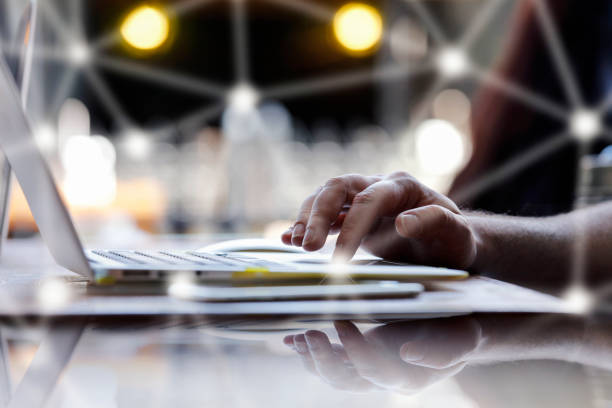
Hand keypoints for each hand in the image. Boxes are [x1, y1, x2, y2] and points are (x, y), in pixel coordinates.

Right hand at [281, 172, 478, 267]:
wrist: (449, 243)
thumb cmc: (454, 240)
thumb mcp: (455, 234)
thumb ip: (434, 222)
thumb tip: (403, 222)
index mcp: (402, 186)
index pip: (369, 199)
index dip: (351, 226)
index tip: (340, 257)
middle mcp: (378, 185)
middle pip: (338, 187)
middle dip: (318, 214)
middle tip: (307, 245)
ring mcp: (362, 198)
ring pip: (325, 196)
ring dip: (307, 218)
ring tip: (295, 243)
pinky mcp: (352, 215)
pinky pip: (324, 214)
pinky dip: (306, 224)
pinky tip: (289, 237)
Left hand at [283, 318, 481, 393]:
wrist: (457, 329)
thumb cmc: (462, 331)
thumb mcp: (463, 337)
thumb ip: (442, 351)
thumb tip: (409, 355)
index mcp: (408, 377)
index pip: (374, 371)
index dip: (355, 350)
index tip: (342, 321)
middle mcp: (384, 377)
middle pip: (347, 381)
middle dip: (324, 362)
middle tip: (308, 335)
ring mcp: (369, 368)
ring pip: (334, 375)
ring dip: (313, 359)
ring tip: (297, 340)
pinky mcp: (360, 356)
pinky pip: (331, 361)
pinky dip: (311, 353)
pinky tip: (294, 341)